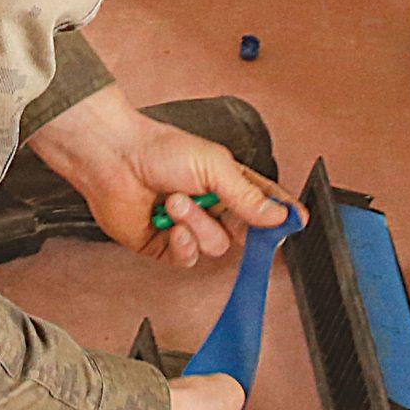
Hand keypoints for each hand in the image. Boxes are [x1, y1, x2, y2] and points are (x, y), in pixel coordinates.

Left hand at [28, 85, 308, 266]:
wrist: (113, 160)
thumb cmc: (158, 149)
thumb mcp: (214, 166)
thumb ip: (247, 195)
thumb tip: (277, 215)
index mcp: (228, 183)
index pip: (264, 204)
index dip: (280, 215)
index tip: (296, 222)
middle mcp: (211, 208)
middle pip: (242, 234)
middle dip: (227, 221)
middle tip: (215, 204)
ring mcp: (189, 228)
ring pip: (214, 247)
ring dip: (196, 225)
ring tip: (175, 201)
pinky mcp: (166, 246)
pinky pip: (188, 259)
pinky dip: (181, 244)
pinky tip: (169, 225)